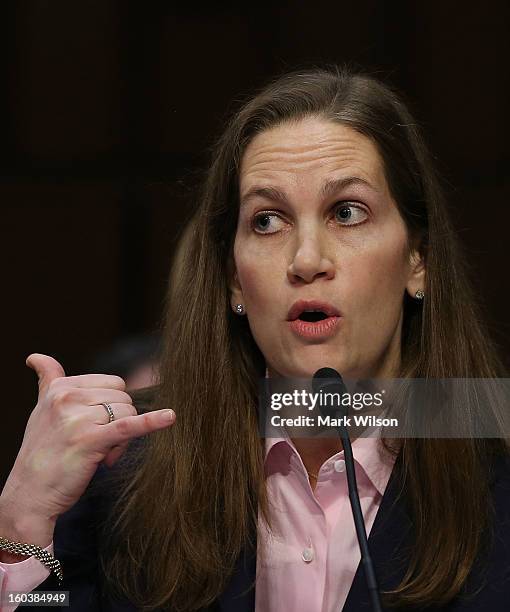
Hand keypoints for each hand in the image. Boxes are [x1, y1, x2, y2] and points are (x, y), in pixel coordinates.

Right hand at [1, 353, 175, 523]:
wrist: (29, 495)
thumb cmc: (41, 453)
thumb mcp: (41, 410)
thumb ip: (48, 380)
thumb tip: (34, 356)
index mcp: (61, 387)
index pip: (114, 384)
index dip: (112, 406)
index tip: (94, 426)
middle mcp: (67, 398)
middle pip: (124, 399)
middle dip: (119, 422)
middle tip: (98, 446)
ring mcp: (78, 418)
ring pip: (128, 415)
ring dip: (122, 439)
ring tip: (99, 455)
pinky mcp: (90, 440)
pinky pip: (129, 426)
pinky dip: (152, 422)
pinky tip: (170, 417)